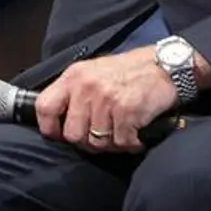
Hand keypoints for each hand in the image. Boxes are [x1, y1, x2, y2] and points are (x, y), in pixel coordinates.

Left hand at [33, 48, 178, 152]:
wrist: (165, 65)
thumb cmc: (128, 71)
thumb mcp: (93, 72)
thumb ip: (74, 92)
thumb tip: (60, 121)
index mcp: (73, 77)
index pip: (44, 107)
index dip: (49, 127)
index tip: (59, 135)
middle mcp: (86, 87)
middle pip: (73, 134)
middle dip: (87, 142)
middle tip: (101, 138)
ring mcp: (106, 99)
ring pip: (97, 142)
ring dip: (111, 144)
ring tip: (121, 134)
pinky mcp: (127, 111)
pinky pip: (121, 143)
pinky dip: (130, 144)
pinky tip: (136, 136)